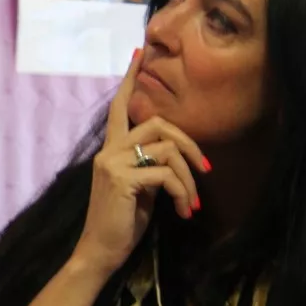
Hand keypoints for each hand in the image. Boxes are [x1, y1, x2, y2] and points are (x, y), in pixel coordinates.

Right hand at [74, 48, 209, 276]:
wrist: (99, 252)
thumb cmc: (121, 224)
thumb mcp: (139, 189)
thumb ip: (149, 166)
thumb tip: (175, 160)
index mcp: (111, 150)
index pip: (120, 106)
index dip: (130, 78)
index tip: (139, 52)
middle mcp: (108, 151)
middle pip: (158, 122)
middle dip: (189, 143)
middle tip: (206, 170)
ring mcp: (113, 163)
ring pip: (166, 147)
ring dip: (189, 177)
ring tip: (192, 204)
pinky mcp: (122, 179)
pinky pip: (165, 173)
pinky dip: (182, 192)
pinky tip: (183, 212)